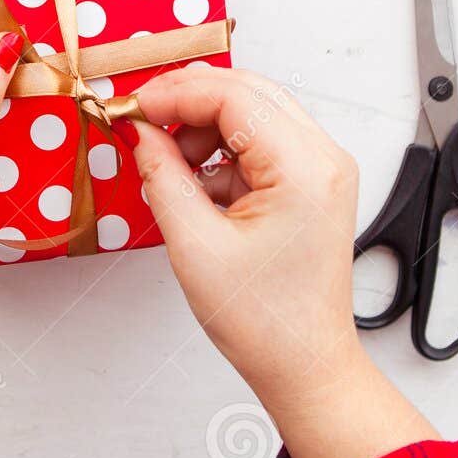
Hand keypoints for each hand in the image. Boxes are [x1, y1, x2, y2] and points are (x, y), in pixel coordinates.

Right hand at [121, 67, 436, 457]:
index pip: (234, 96)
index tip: (132, 108)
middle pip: (247, 92)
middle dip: (188, 102)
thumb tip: (140, 132)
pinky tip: (196, 186)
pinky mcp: (312, 183)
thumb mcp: (195, 246)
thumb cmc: (266, 322)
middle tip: (141, 121)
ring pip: (253, 113)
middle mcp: (324, 159)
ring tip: (170, 166)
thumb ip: (162, 177)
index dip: (175, 94)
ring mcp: (322, 169)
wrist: (304, 365)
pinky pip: (260, 142)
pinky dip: (221, 152)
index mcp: (305, 169)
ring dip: (203, 127)